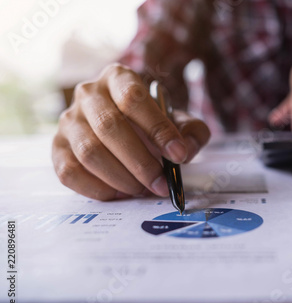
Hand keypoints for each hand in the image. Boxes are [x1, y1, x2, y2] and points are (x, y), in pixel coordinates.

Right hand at [52, 63, 209, 200]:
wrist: (126, 127)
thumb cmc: (153, 124)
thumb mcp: (179, 121)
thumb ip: (191, 132)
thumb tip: (185, 151)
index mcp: (119, 78)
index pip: (133, 99)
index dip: (158, 129)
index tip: (179, 155)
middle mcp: (88, 94)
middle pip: (109, 127)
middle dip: (140, 162)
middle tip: (161, 183)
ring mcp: (68, 120)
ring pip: (89, 152)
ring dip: (121, 178)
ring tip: (143, 190)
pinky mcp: (57, 147)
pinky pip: (69, 172)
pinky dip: (97, 188)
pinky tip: (120, 192)